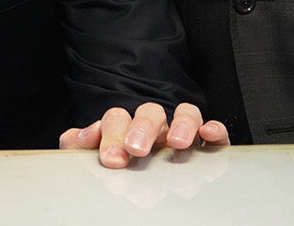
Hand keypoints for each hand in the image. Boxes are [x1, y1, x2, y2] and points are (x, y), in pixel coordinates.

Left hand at [58, 101, 228, 168]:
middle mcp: (154, 127)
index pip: (117, 118)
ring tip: (175, 143)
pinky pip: (214, 131)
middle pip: (150, 113)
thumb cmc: (118, 162)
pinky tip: (208, 134)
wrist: (138, 180)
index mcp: (125, 127)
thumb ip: (79, 144)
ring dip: (181, 124)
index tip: (110, 156)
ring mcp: (180, 132)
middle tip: (136, 149)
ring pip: (185, 114)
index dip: (112, 133)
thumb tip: (83, 135)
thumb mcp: (92, 154)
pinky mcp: (206, 144)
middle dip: (143, 128)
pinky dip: (214, 129)